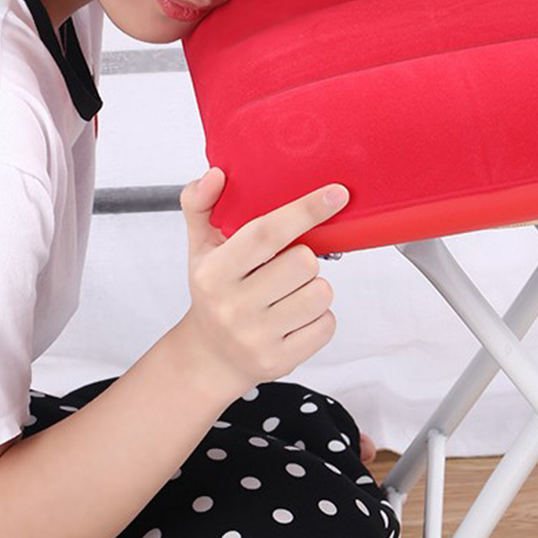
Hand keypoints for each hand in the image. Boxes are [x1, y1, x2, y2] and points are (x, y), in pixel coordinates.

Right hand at [175, 167, 349, 397]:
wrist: (209, 356)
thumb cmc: (213, 290)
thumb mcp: (200, 245)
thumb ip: (201, 203)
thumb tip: (216, 175)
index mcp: (214, 272)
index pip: (266, 234)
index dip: (305, 211)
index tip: (337, 194)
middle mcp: (233, 307)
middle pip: (304, 262)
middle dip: (306, 256)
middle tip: (288, 263)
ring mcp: (256, 338)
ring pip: (321, 294)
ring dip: (314, 287)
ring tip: (291, 290)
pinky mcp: (279, 362)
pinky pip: (326, 325)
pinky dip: (319, 317)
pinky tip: (295, 315)